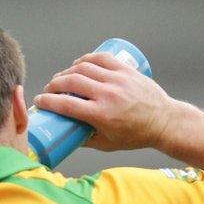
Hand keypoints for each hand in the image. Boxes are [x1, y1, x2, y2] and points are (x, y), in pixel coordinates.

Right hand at [33, 52, 173, 151]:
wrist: (163, 121)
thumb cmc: (136, 136)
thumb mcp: (107, 144)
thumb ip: (84, 140)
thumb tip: (63, 137)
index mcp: (101, 115)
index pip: (66, 104)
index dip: (47, 101)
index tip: (39, 101)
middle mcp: (108, 95)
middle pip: (71, 82)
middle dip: (54, 84)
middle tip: (49, 89)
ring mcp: (117, 80)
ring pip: (84, 67)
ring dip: (67, 71)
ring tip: (62, 78)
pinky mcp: (125, 71)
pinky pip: (101, 58)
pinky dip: (86, 59)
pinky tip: (78, 64)